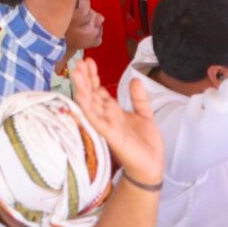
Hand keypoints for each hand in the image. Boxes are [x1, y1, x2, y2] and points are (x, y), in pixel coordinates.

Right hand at [72, 58, 165, 188]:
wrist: (152, 165)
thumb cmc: (146, 143)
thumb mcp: (145, 114)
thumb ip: (139, 98)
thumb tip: (135, 79)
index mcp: (113, 111)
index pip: (99, 90)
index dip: (93, 76)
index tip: (88, 61)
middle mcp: (106, 116)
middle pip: (92, 93)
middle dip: (85, 78)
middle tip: (78, 62)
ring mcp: (106, 125)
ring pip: (90, 104)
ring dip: (82, 88)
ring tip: (75, 72)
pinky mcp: (110, 135)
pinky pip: (96, 120)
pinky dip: (88, 108)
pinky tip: (82, 96)